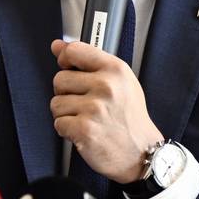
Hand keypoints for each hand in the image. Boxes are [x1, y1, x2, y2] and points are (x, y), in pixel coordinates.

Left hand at [49, 39, 163, 182]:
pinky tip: (84, 131)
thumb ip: (89, 61)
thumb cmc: (130, 118)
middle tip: (85, 105)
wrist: (143, 153)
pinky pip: (58, 123)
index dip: (65, 59)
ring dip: (66, 114)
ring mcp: (95, 108)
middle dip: (66, 94)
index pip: (75, 50)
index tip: (68, 67)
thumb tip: (58, 46)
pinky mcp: (85, 129)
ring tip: (87, 119)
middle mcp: (106, 86)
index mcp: (115, 70)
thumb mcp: (120, 82)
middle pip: (59, 79)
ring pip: (56, 103)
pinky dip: (67, 130)